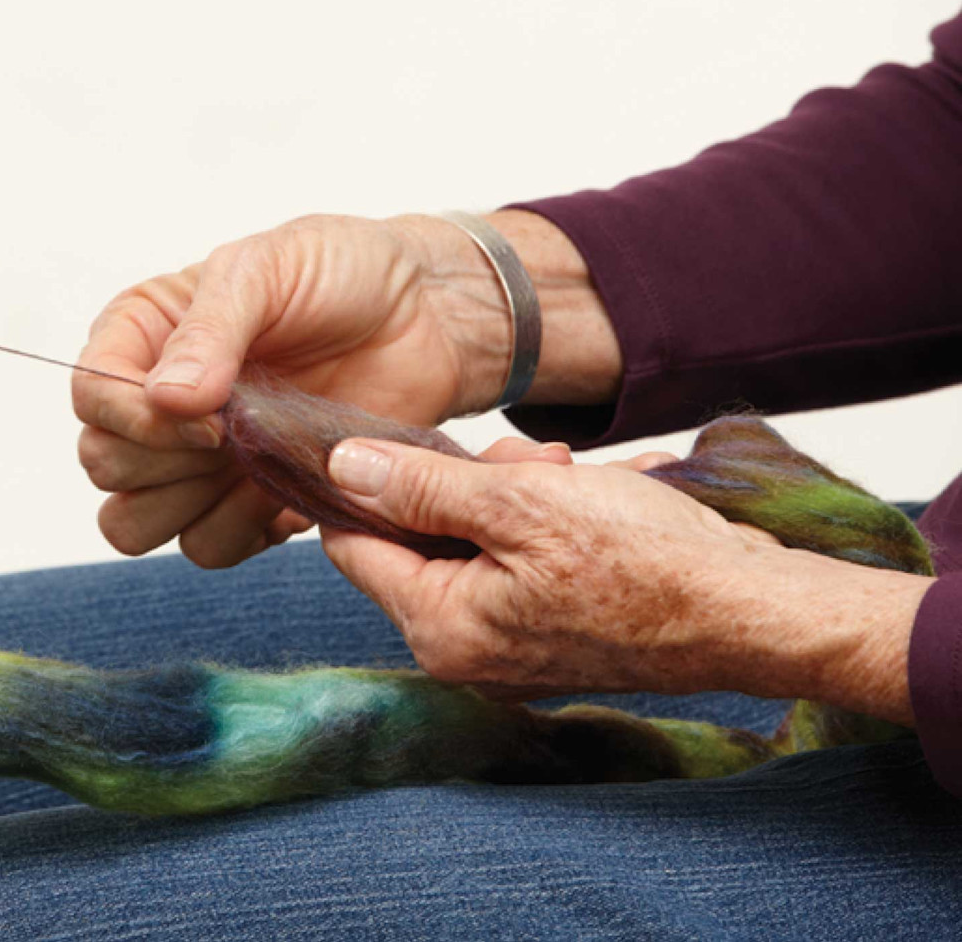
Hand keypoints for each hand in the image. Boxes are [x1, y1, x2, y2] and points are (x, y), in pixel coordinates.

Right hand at [74, 211, 619, 567]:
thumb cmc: (344, 271)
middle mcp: (160, 401)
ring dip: (191, 506)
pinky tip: (284, 488)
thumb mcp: (268, 268)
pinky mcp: (251, 498)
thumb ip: (212, 328)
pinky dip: (241, 532)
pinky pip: (209, 546)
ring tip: (258, 463)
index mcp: (145, 334)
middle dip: (161, 461)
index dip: (135, 416)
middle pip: (104, 467)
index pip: (91, 395)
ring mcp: (202, 458)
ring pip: (138, 525)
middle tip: (232, 434)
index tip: (210, 409)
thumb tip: (164, 397)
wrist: (424, 315)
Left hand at [320, 435, 927, 720]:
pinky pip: (516, 564)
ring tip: (572, 475)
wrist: (752, 613)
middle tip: (530, 460)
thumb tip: (342, 470)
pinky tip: (590, 498)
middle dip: (462, 484)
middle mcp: (464, 653)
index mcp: (440, 627)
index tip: (400, 440)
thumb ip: (421, 487)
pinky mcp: (549, 637)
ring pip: (472, 545)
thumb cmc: (645, 562)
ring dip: (511, 496)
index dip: (366, 486)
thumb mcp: (520, 502)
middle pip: (418, 542)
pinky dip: (542, 525)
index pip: (354, 547)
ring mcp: (508, 651)